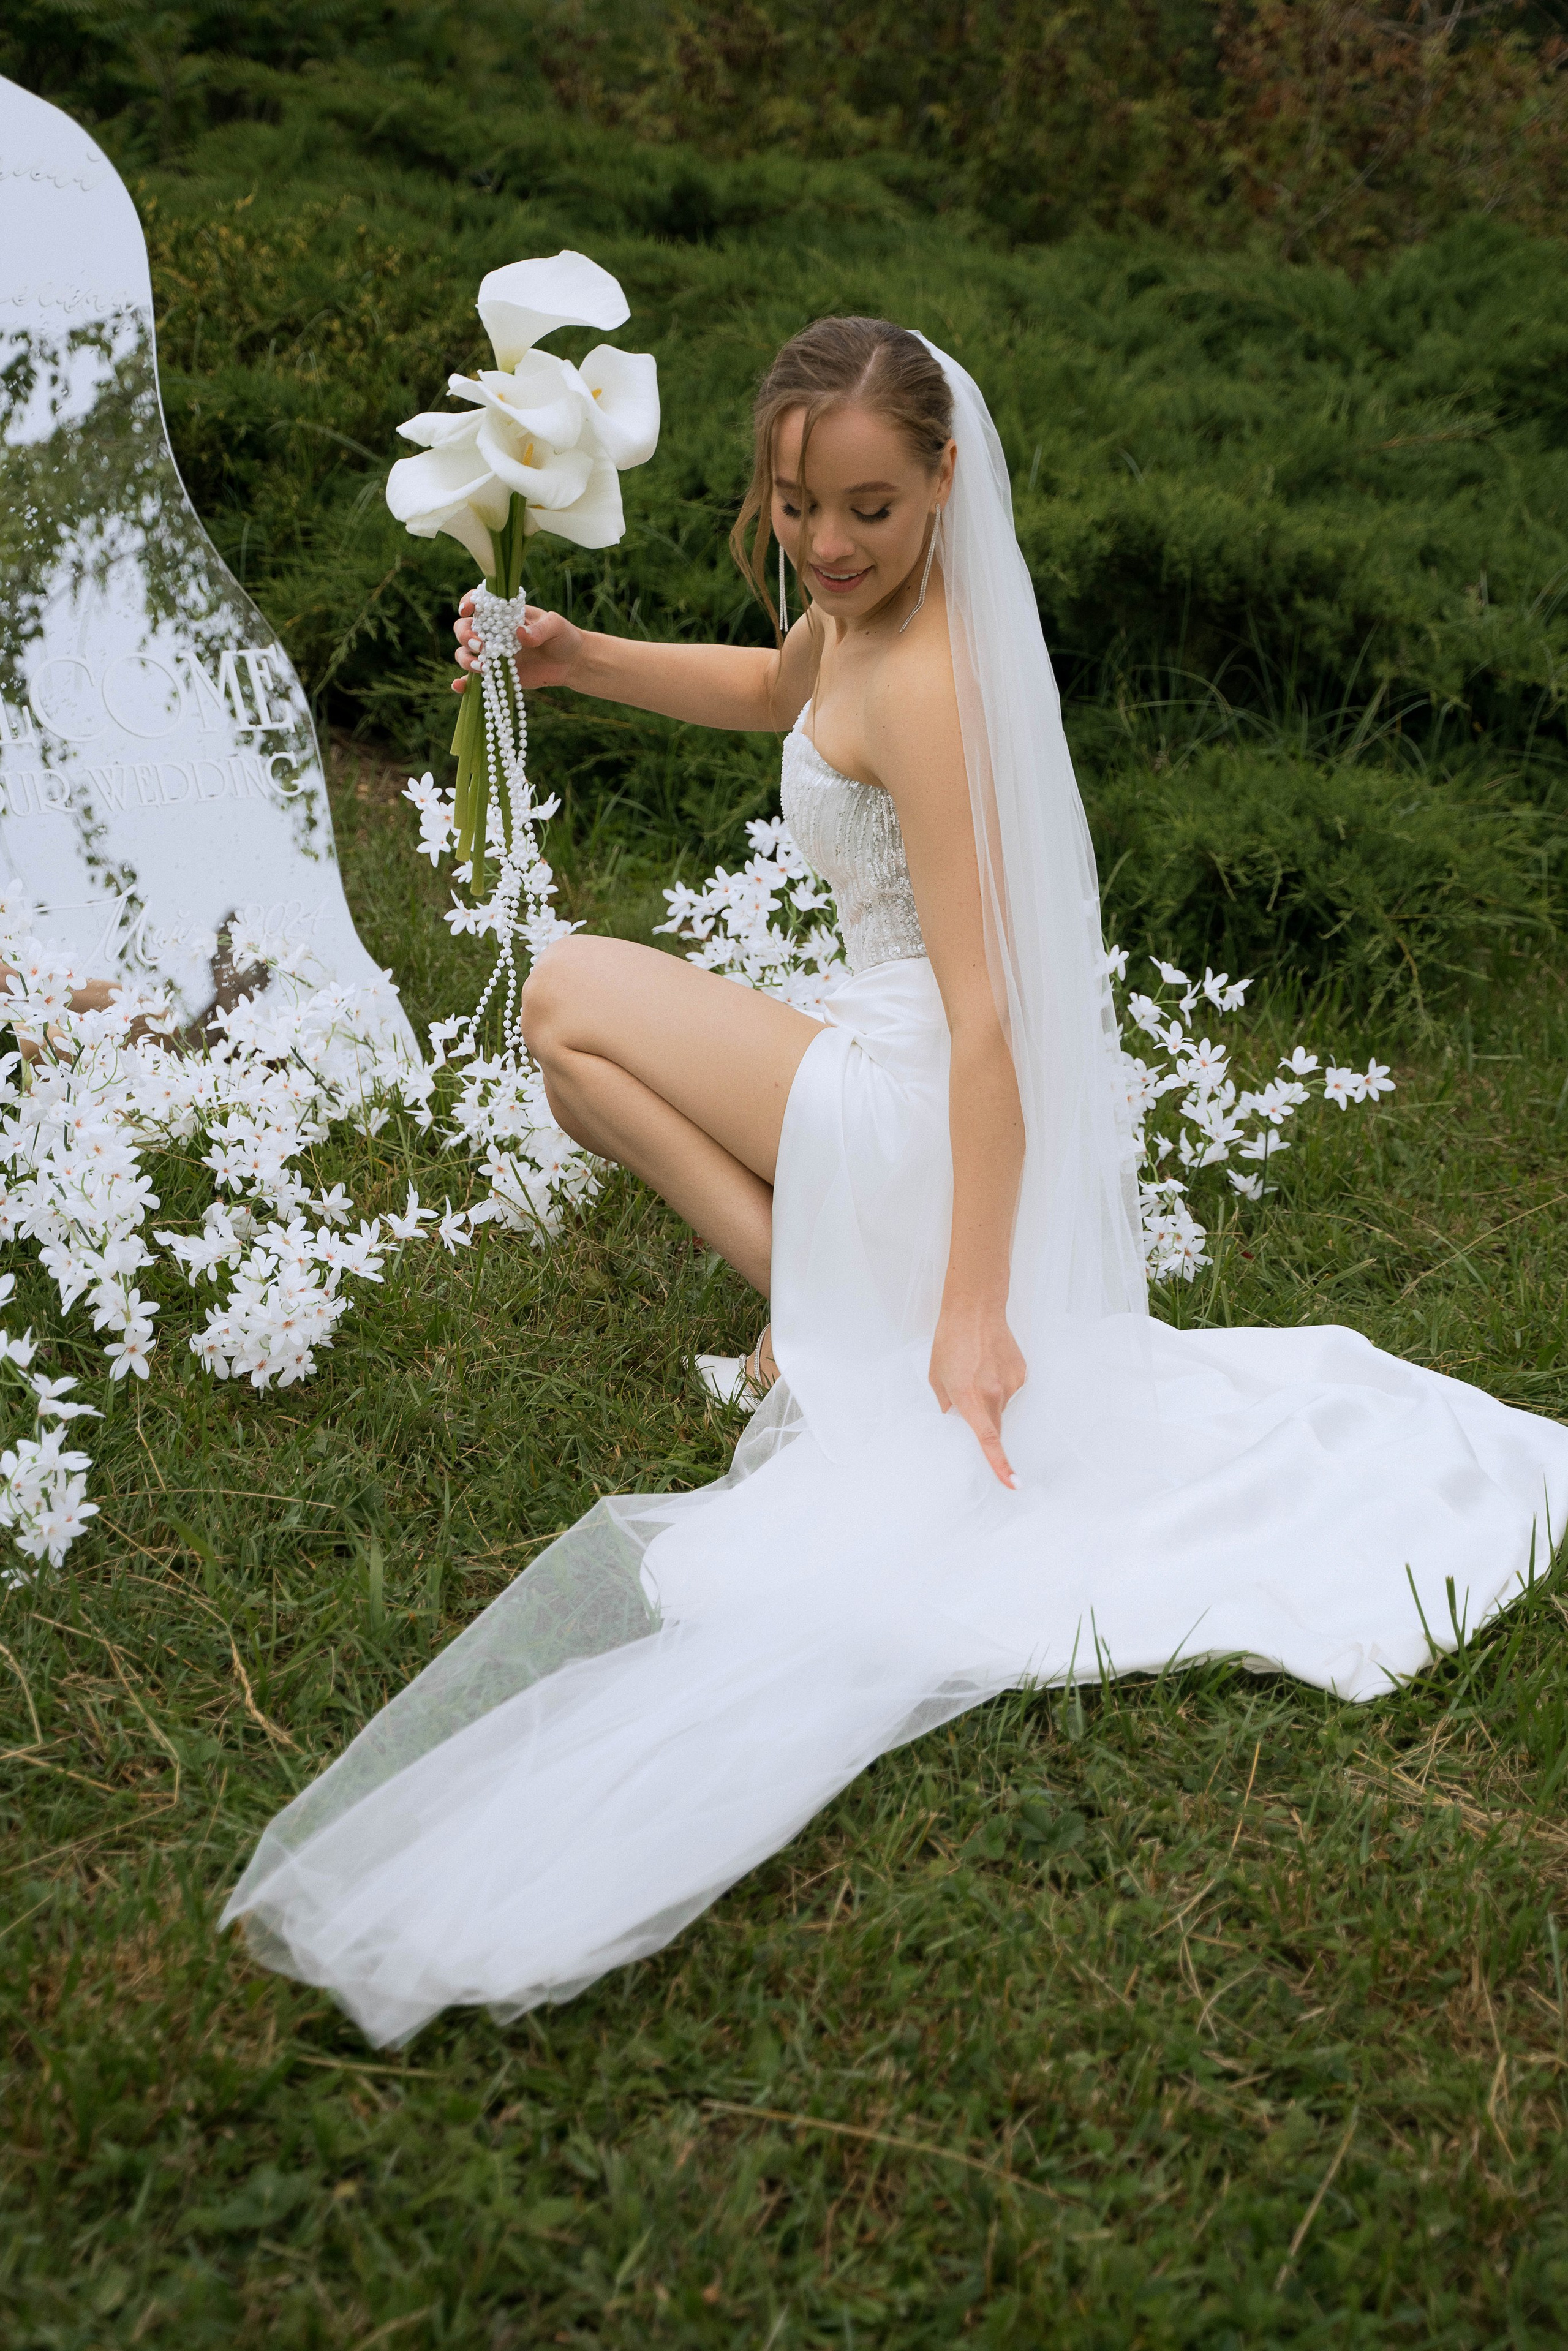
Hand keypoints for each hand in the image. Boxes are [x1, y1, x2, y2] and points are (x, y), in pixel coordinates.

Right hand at [452, 595, 584, 694]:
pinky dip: (463, 684)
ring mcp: (492, 653)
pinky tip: (459, 687)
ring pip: (465, 653)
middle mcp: (493, 632)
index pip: (479, 603)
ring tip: (483, 668)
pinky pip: (474, 679)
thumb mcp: (555, 626)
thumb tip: (519, 633)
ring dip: (466, 659)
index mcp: (504, 613)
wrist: (570, 663)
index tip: (468, 610)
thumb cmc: (562, 637)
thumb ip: (539, 629)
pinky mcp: (496, 673)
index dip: (468, 603)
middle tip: (482, 647)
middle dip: (466, 637)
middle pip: (464, 629)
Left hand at [928, 1296, 1025, 1489]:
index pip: (989, 1440)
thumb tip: (954, 1422)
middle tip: (968, 1398)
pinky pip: (1009, 1390)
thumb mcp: (937, 1378)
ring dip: (989, 1399)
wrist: (975, 1309)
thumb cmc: (950, 1341)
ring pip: (1002, 1407)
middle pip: (995, 1426)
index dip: (1001, 1465)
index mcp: (971, 1398)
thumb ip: (946, 1405)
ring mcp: (1011, 1384)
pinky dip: (999, 1385)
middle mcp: (994, 1394)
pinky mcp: (1022, 1374)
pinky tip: (989, 1365)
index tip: (1013, 1484)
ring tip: (976, 1371)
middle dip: (984, 1424)